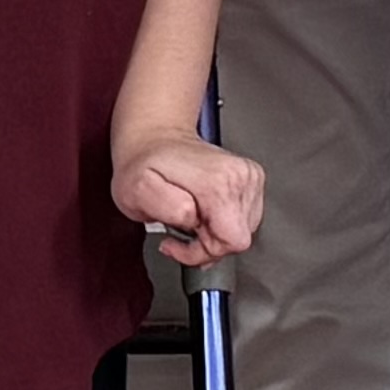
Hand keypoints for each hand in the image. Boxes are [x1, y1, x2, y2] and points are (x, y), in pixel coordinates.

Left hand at [118, 131, 265, 268]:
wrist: (154, 139)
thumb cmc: (144, 165)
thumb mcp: (137, 191)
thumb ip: (166, 208)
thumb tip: (192, 218)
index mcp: (219, 181)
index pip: (232, 241)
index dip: (203, 250)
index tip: (178, 239)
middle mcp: (241, 177)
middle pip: (238, 239)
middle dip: (208, 243)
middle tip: (182, 227)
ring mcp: (249, 177)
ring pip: (242, 232)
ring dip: (214, 233)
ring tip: (191, 216)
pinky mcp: (252, 179)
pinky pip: (244, 220)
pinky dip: (222, 223)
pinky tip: (204, 211)